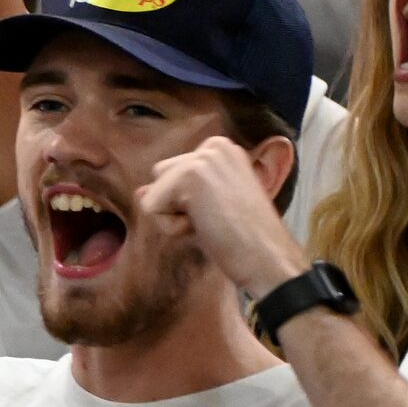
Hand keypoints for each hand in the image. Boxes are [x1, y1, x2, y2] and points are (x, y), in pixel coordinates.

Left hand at [136, 135, 303, 299]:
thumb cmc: (245, 239)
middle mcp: (213, 146)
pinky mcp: (188, 176)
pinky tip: (206, 227)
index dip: (190, 203)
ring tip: (212, 223)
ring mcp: (201, 159)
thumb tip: (138, 192)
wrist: (269, 260)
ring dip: (174, 218)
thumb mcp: (208, 208)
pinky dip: (172, 227)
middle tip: (217, 220)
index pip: (173, 173)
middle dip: (178, 206)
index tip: (223, 213)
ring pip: (153, 194)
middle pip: (159, 178)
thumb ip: (176, 193)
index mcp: (222, 149)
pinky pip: (151, 209)